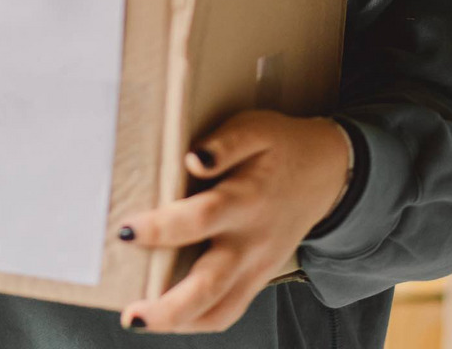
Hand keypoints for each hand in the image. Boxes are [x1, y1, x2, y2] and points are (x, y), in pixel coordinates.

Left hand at [115, 111, 351, 333]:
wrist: (327, 174)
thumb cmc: (281, 147)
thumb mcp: (256, 129)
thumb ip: (224, 143)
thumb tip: (193, 159)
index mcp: (245, 200)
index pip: (200, 218)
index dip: (161, 228)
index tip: (125, 231)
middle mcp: (251, 242)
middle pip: (209, 286)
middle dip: (169, 308)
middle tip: (132, 315)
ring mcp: (257, 267)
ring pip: (220, 310)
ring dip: (179, 322)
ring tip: (141, 320)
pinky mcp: (259, 278)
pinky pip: (229, 311)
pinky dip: (198, 321)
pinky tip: (169, 317)